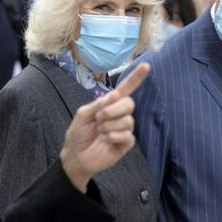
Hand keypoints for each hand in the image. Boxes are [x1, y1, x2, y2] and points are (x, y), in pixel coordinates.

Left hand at [60, 63, 150, 191]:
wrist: (75, 156)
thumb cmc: (78, 134)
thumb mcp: (83, 114)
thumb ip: (98, 104)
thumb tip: (115, 95)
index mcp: (109, 105)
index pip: (125, 90)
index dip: (135, 78)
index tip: (146, 65)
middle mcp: (119, 115)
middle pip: (129, 103)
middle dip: (112, 110)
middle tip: (98, 119)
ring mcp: (124, 129)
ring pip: (127, 120)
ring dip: (109, 126)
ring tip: (100, 132)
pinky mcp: (126, 143)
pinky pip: (127, 135)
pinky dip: (113, 136)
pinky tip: (106, 140)